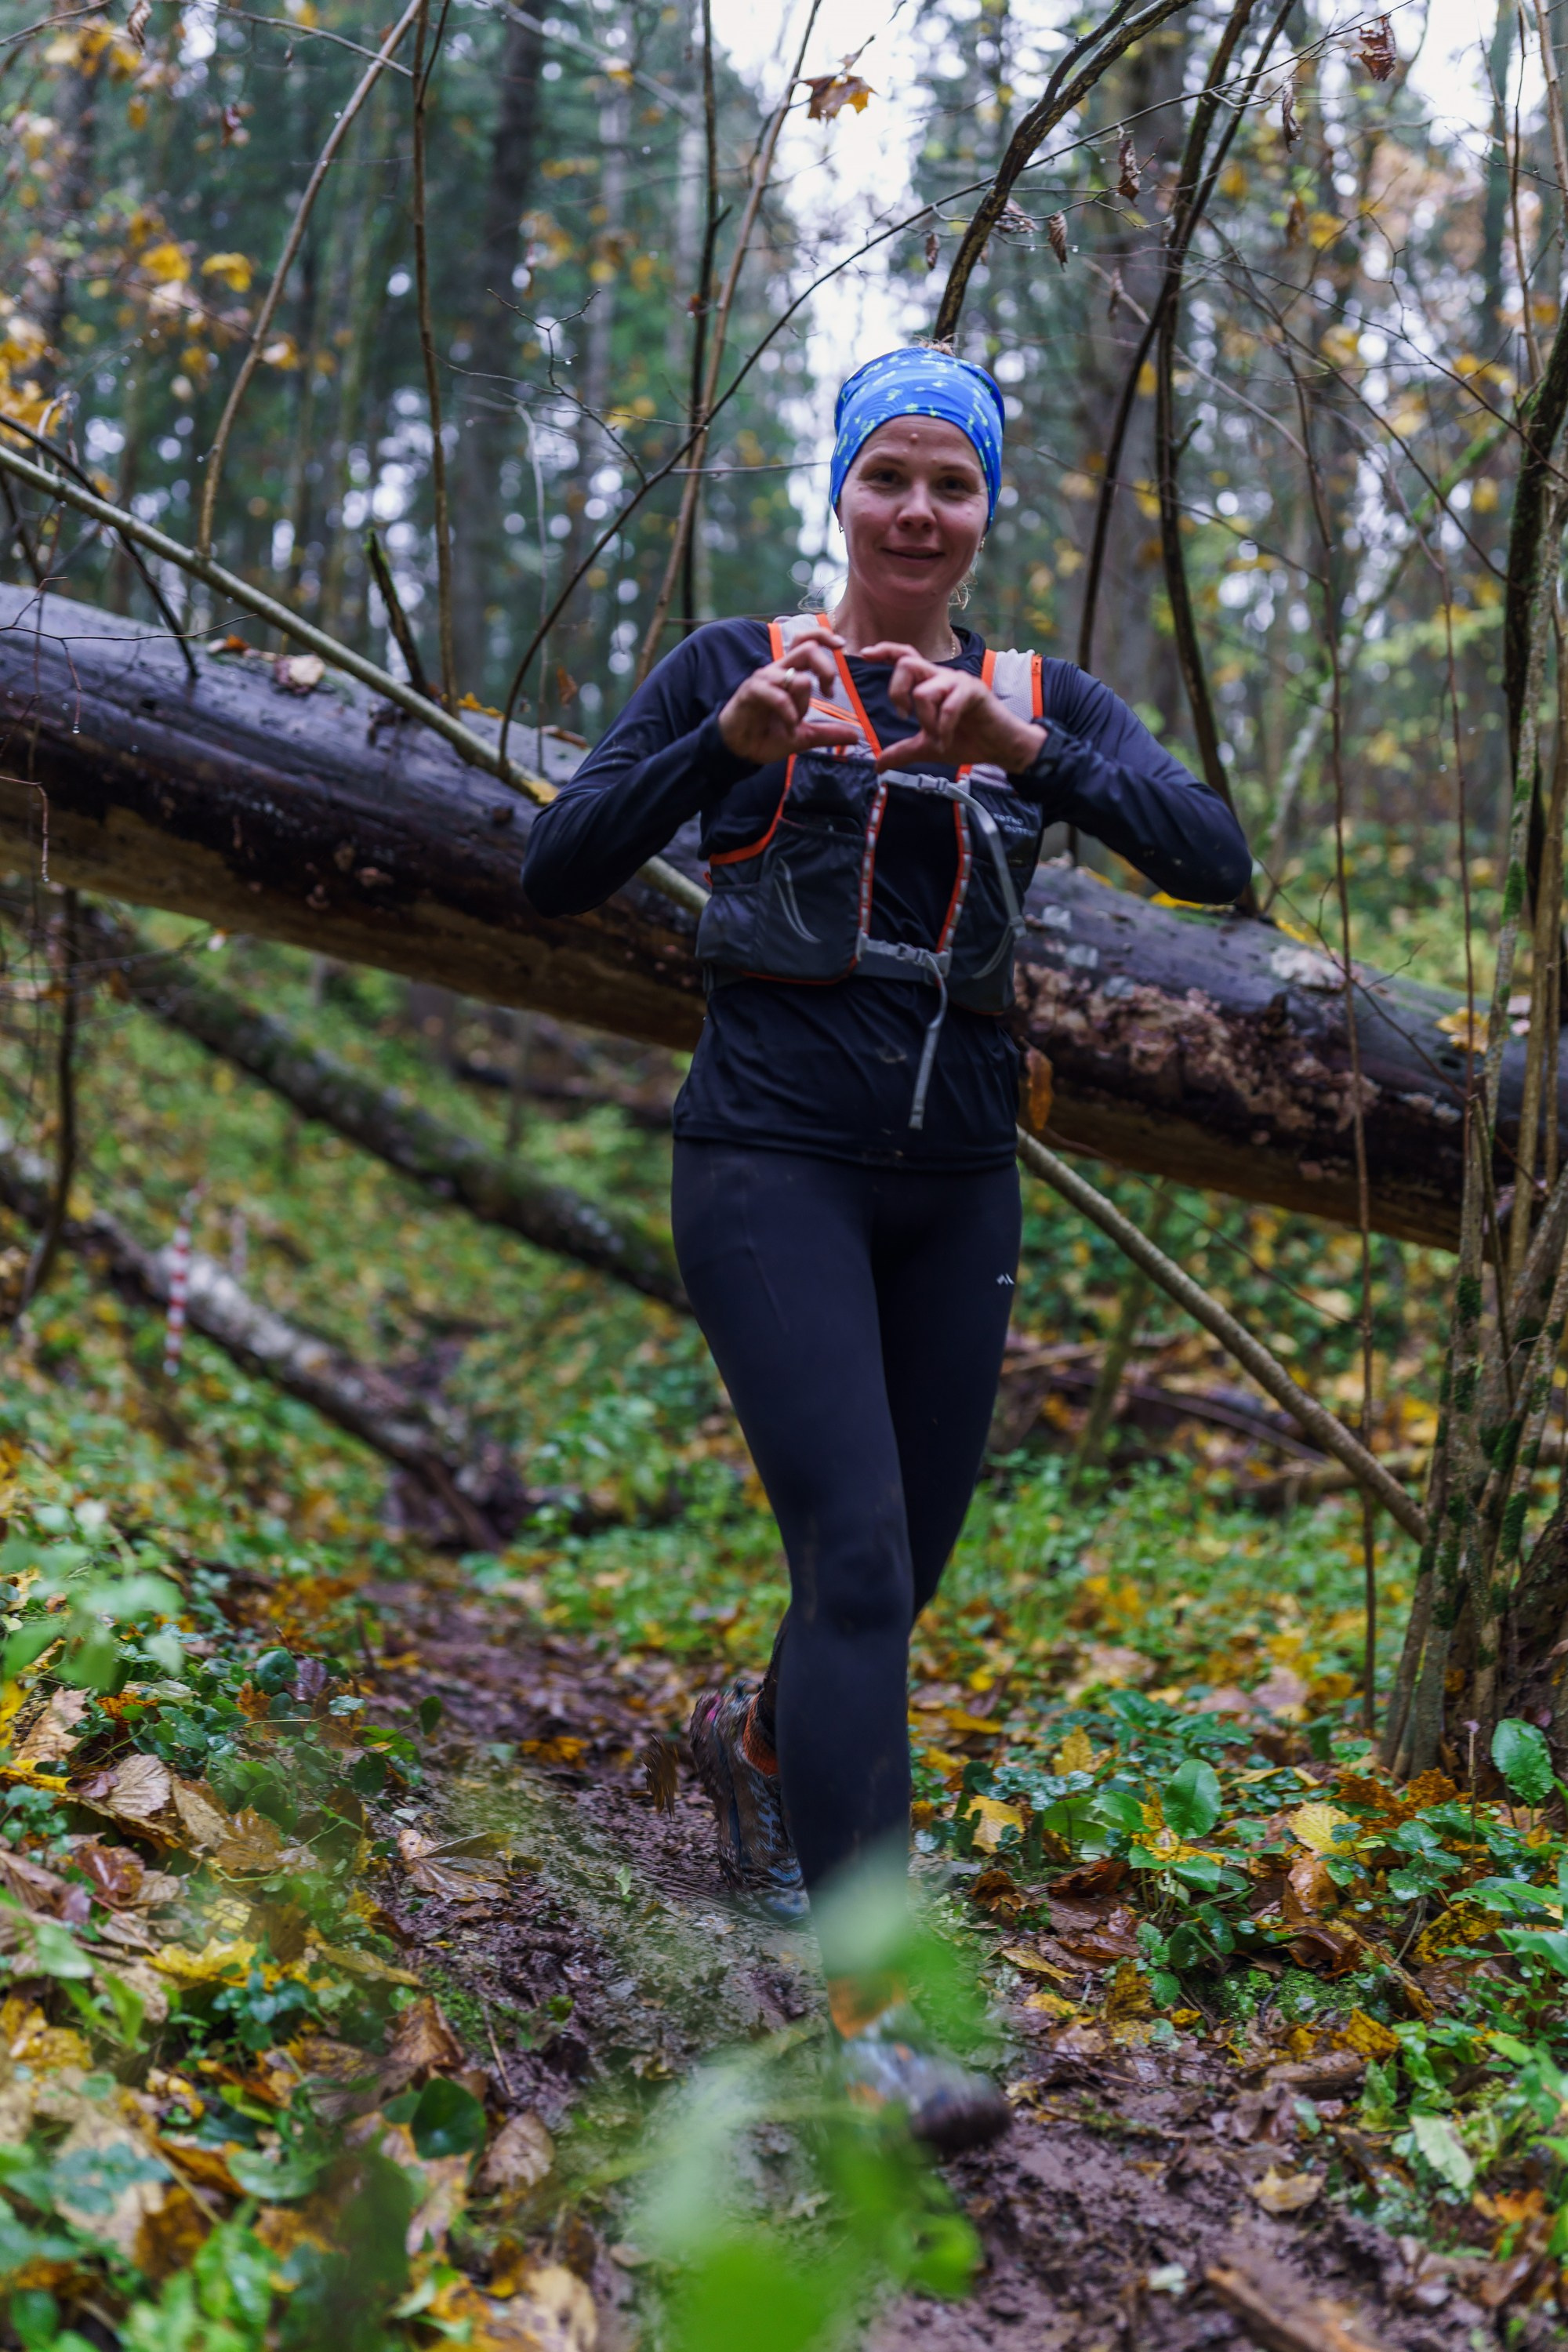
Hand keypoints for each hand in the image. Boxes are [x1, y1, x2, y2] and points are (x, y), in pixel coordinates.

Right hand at [717, 627, 865, 765]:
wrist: (739, 750)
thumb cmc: (767, 735)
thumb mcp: (803, 737)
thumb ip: (828, 734)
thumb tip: (854, 737)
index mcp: (789, 673)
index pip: (807, 642)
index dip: (825, 637)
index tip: (842, 646)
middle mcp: (777, 670)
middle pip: (807, 648)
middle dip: (826, 669)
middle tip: (829, 693)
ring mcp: (764, 680)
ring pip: (797, 677)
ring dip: (804, 703)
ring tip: (796, 722)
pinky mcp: (752, 691)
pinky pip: (779, 695)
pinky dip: (789, 713)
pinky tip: (790, 727)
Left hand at [861, 641, 1046, 775]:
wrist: (999, 748)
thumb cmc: (967, 740)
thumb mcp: (928, 748)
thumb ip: (903, 752)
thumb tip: (878, 766)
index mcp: (930, 683)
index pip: (905, 657)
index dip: (885, 651)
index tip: (865, 654)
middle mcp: (942, 676)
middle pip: (907, 663)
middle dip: (897, 691)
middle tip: (904, 715)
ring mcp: (958, 682)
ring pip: (924, 690)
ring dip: (925, 721)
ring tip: (936, 737)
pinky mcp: (973, 691)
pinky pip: (947, 707)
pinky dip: (942, 729)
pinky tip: (946, 740)